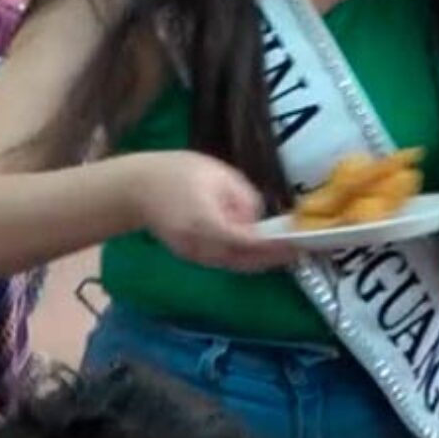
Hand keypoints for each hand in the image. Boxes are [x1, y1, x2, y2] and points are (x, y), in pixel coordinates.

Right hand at [129, 152, 294, 271]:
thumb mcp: (219, 175)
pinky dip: (245, 258)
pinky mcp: (192, 257)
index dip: (276, 246)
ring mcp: (195, 256)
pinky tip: (261, 249)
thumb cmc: (178, 173)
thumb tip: (259, 220)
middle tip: (301, 249)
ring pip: (236, 265)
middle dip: (274, 258)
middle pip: (245, 260)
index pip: (248, 242)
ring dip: (261, 260)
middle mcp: (202, 247)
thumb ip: (244, 199)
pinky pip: (225, 261)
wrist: (136, 188)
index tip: (300, 243)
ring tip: (286, 249)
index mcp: (207, 223)